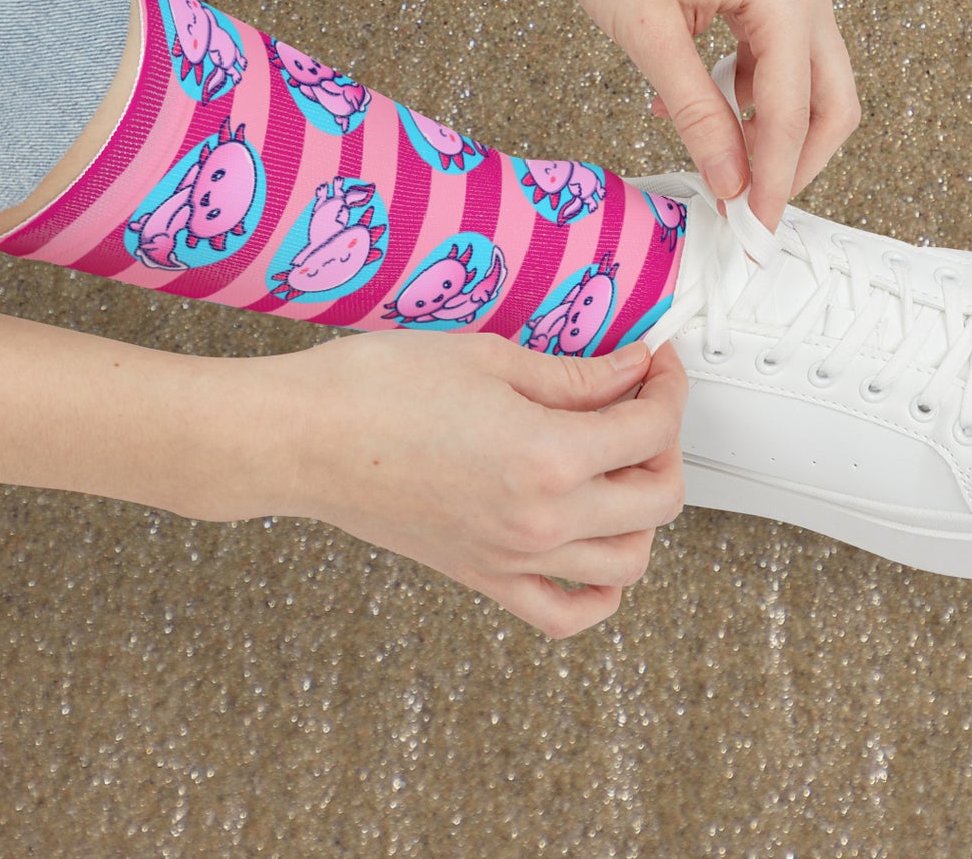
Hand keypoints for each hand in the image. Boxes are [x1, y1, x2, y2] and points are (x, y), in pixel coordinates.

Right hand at [252, 333, 687, 638]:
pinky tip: (595, 545)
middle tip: (641, 401)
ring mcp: (514, 558)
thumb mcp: (491, 357)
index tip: (655, 361)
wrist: (304, 438)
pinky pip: (566, 613)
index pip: (652, 428)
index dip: (667, 385)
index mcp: (548, 455)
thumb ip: (574, 374)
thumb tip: (630, 371)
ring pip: (629, 564)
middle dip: (666, 444)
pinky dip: (600, 592)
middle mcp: (541, 519)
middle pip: (658, 498)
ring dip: (643, 513)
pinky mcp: (483, 578)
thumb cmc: (378, 388)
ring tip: (620, 465)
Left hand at [537, 0, 858, 227]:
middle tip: (749, 210)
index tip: (751, 230)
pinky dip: (751, 94)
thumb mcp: (648, 36)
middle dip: (793, 163)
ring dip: (770, 129)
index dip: (772, 180)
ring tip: (713, 160)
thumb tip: (731, 183)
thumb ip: (698, 115)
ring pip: (810, 82)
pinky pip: (780, 55)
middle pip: (831, 101)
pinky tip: (698, 106)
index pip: (794, 112)